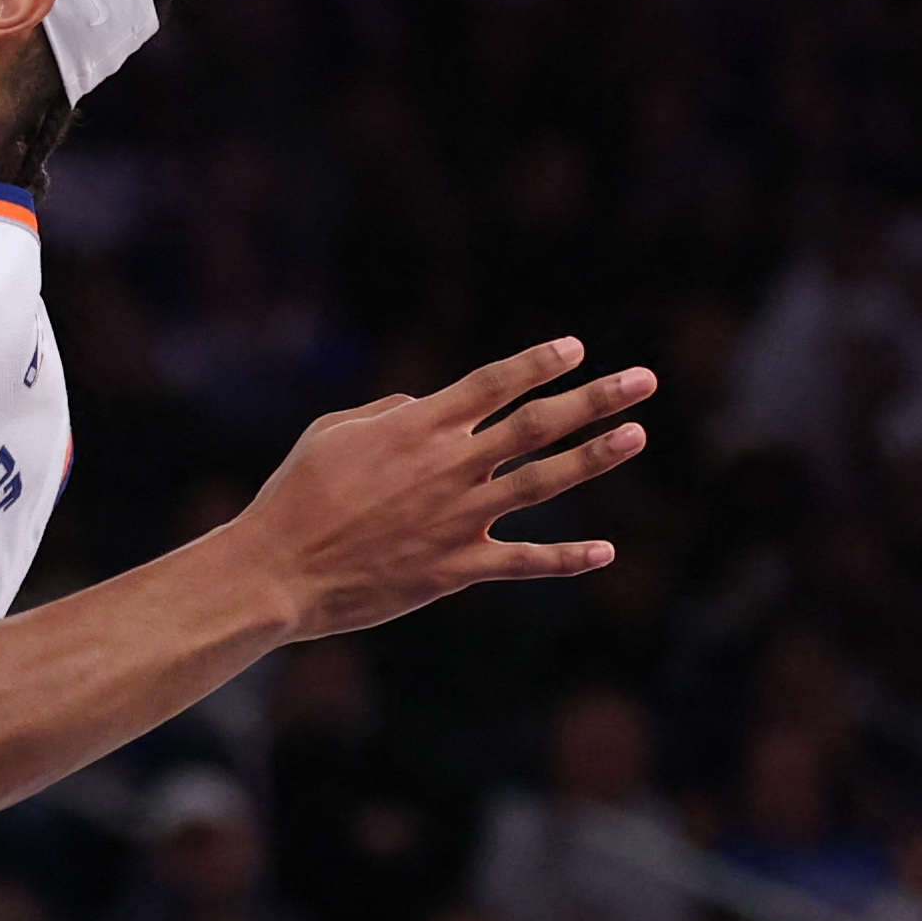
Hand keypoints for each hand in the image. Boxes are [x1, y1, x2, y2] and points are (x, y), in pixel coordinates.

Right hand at [235, 341, 655, 642]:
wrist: (278, 571)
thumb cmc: (295, 497)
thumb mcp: (330, 432)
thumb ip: (386, 412)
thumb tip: (422, 403)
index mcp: (416, 427)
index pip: (492, 384)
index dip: (537, 363)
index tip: (574, 349)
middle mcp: (448, 466)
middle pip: (536, 424)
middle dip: (594, 398)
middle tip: (643, 380)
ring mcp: (457, 518)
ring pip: (543, 482)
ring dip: (595, 457)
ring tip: (636, 435)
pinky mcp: (455, 568)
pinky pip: (523, 561)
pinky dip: (566, 558)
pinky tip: (606, 552)